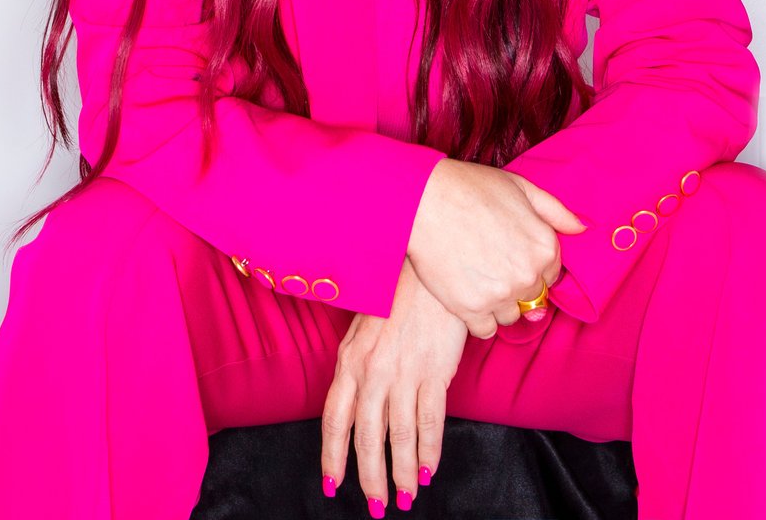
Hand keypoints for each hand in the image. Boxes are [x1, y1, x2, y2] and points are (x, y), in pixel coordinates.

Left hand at [322, 256, 465, 514]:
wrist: (429, 269)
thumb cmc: (397, 298)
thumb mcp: (363, 329)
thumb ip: (356, 366)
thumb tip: (352, 401)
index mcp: (349, 362)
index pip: (334, 420)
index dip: (332, 456)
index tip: (333, 484)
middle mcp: (371, 372)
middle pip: (366, 437)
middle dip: (369, 477)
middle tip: (375, 506)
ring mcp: (403, 373)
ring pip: (398, 436)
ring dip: (401, 472)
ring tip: (405, 497)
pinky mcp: (433, 371)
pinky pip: (429, 420)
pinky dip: (429, 449)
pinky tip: (428, 469)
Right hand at [405, 159, 585, 337]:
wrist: (423, 200)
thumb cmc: (470, 188)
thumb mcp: (521, 187)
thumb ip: (555, 211)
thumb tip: (582, 228)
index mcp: (545, 246)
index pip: (551, 274)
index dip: (530, 266)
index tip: (510, 257)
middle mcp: (528, 274)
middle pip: (531, 297)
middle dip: (515, 285)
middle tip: (490, 266)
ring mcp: (501, 294)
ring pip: (510, 316)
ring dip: (497, 304)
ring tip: (476, 279)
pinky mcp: (471, 308)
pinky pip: (486, 330)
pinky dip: (478, 319)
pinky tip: (466, 295)